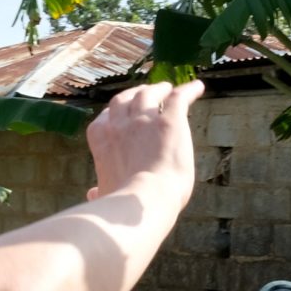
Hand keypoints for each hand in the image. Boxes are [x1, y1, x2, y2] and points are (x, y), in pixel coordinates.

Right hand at [85, 79, 205, 205]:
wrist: (146, 200)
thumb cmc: (125, 203)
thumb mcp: (106, 193)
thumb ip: (100, 189)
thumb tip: (92, 193)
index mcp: (101, 139)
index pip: (106, 116)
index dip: (116, 112)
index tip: (124, 112)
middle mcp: (119, 123)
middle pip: (125, 99)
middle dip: (134, 93)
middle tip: (145, 92)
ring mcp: (144, 119)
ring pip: (149, 94)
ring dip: (157, 89)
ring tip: (166, 88)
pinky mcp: (170, 121)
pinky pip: (179, 97)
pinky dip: (188, 90)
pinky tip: (198, 87)